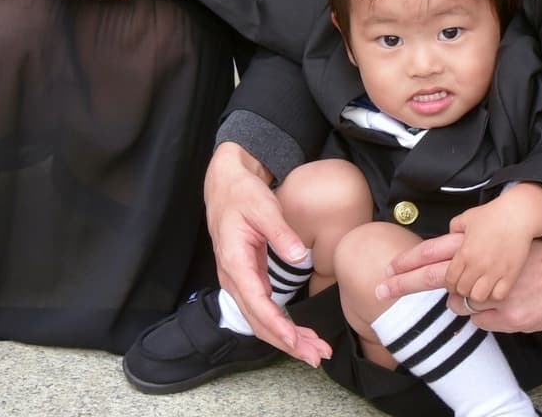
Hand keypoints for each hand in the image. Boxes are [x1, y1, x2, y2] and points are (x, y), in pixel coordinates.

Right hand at [203, 144, 332, 365]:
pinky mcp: (248, 278)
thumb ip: (280, 232)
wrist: (224, 186)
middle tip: (316, 356)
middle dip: (287, 343)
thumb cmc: (242, 194)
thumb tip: (298, 257)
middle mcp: (234, 279)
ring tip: (314, 350)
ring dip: (286, 338)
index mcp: (234, 263)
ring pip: (261, 319)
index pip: (256, 305)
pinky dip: (281, 323)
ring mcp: (239, 281)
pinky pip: (263, 308)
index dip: (277, 327)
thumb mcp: (263, 207)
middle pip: (259, 322)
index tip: (297, 343)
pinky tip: (298, 332)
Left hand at [377, 233, 541, 333]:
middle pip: (436, 278)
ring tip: (484, 290)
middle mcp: (482, 267)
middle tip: (381, 288)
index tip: (388, 269)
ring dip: (462, 298)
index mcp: (479, 247)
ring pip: (459, 302)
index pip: (436, 252)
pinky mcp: (507, 312)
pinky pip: (481, 319)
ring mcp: (494, 292)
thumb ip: (472, 233)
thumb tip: (450, 234)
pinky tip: (504, 301)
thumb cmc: (537, 250)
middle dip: (405, 283)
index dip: (410, 262)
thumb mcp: (501, 234)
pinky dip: (485, 312)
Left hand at [444, 184, 541, 305]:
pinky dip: (494, 294)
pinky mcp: (510, 275)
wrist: (518, 215)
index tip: (454, 281)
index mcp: (465, 253)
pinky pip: (498, 295)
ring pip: (479, 297)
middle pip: (462, 290)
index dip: (450, 283)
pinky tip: (494, 286)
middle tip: (466, 284)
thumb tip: (450, 235)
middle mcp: (478, 265)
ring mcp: (495, 272)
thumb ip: (455, 227)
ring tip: (480, 287)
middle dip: (462, 289)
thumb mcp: (468, 218)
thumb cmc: (495, 215)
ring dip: (477, 293)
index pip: (450, 279)